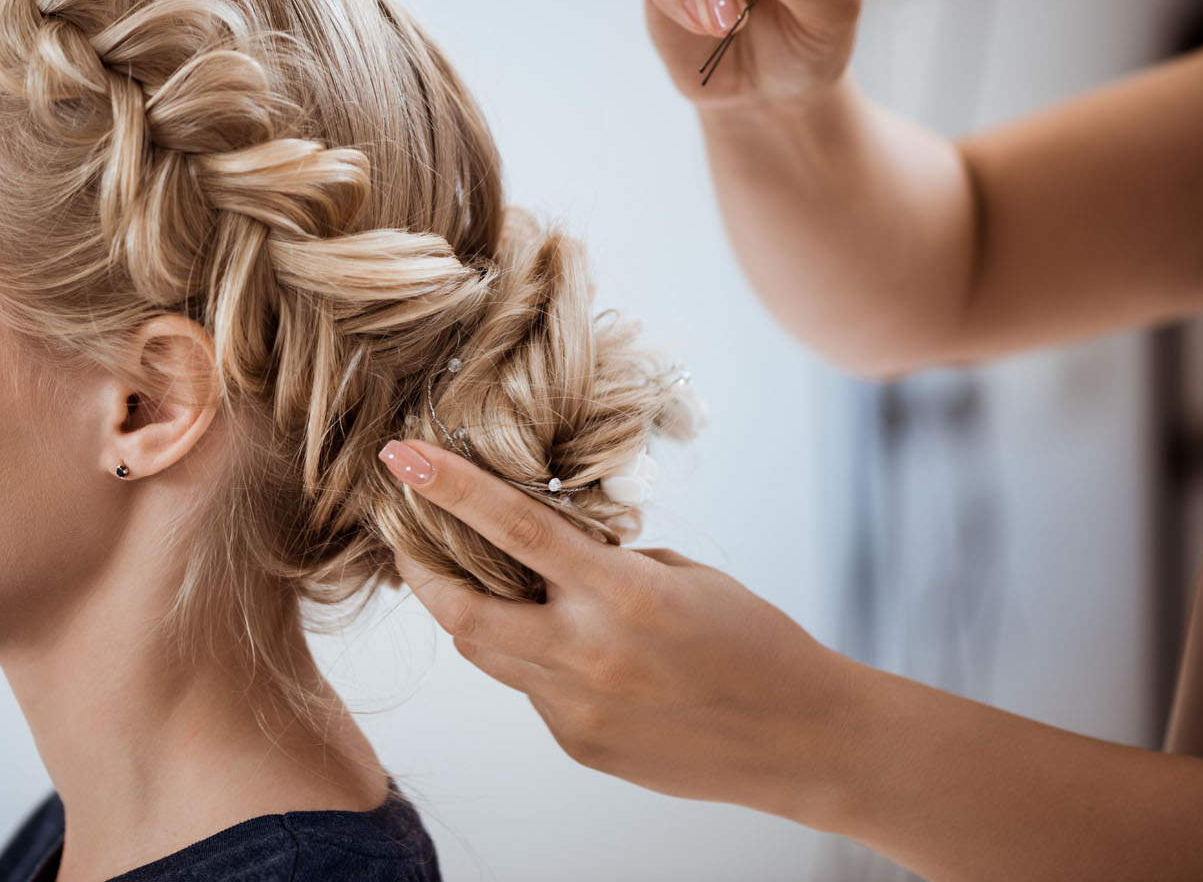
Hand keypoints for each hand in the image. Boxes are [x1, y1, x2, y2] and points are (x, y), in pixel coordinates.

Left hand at [381, 438, 862, 821]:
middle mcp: (589, 655)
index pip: (515, 530)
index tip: (400, 458)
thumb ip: (603, 562)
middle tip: (401, 532)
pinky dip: (530, 657)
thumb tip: (539, 547)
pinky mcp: (579, 745)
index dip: (450, 488)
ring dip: (470, 612)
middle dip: (418, 568)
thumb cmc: (754, 642)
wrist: (801, 738)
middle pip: (462, 612)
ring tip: (477, 581)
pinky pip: (529, 690)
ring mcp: (578, 709)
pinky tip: (568, 647)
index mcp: (625, 596)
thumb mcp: (681, 577)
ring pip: (487, 652)